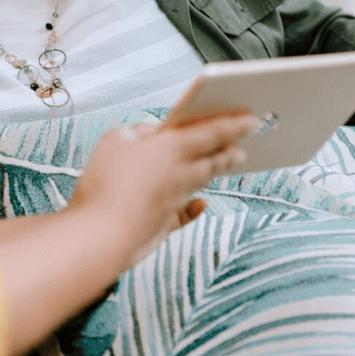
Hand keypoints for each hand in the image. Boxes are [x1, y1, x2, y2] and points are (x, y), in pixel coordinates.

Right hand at [70, 114, 255, 265]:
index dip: (233, 125)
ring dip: (216, 171)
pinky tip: (201, 204)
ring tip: (226, 164)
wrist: (102, 235)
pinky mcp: (164, 224)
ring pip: (201, 183)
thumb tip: (152, 134)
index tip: (252, 120)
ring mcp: (174, 201)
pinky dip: (195, 207)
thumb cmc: (105, 182)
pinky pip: (186, 213)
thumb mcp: (115, 139)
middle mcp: (180, 174)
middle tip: (243, 149)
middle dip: (229, 152)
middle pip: (212, 160)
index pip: (211, 132)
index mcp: (171, 148)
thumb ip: (137, 131)